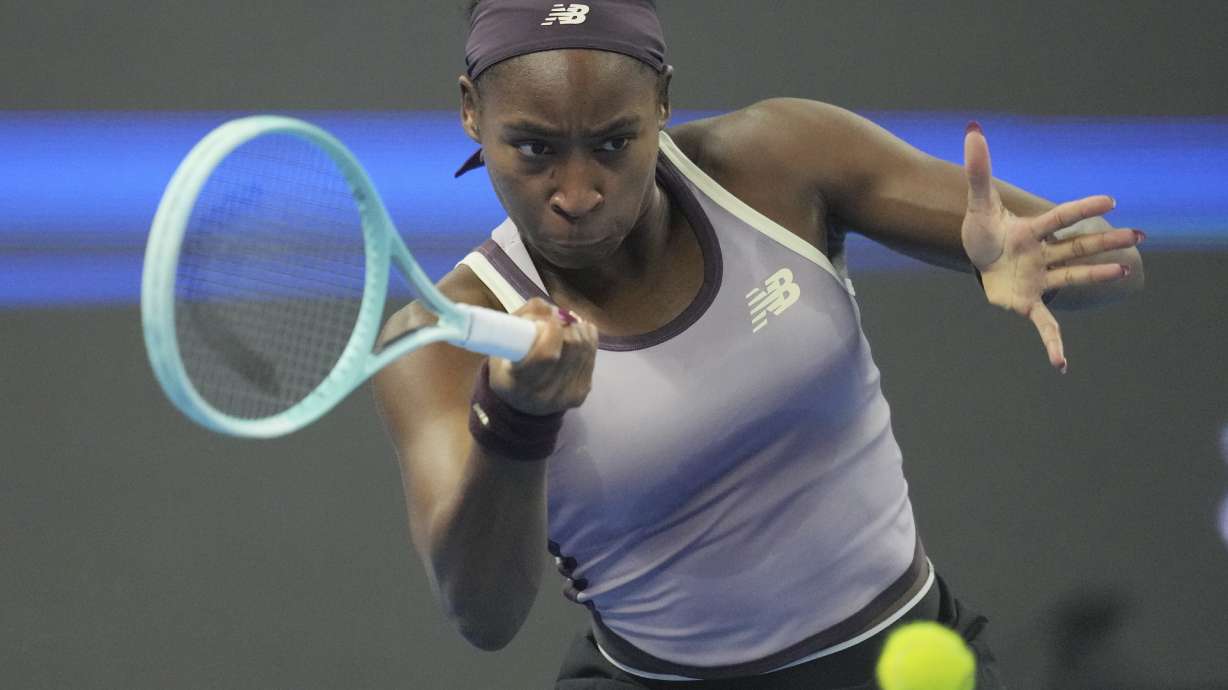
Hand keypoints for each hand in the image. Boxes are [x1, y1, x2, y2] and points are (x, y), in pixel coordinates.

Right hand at [488, 297, 598, 414]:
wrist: (520, 404)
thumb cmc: (507, 367)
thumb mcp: (501, 343)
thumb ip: (523, 319)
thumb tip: (555, 310)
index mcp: (519, 383)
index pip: (548, 354)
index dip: (554, 329)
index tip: (550, 317)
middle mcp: (544, 394)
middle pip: (572, 347)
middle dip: (568, 326)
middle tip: (559, 320)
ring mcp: (566, 397)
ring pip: (585, 350)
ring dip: (579, 330)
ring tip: (569, 325)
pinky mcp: (580, 394)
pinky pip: (591, 357)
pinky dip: (588, 340)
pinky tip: (578, 335)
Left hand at [960, 122, 1142, 372]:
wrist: (978, 255)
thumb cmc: (984, 229)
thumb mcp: (978, 201)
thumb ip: (978, 168)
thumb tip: (973, 130)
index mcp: (1032, 230)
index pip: (1060, 218)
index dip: (1083, 208)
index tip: (1110, 201)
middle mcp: (1042, 254)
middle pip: (1077, 247)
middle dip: (1105, 242)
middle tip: (1139, 235)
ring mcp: (1038, 279)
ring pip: (1072, 277)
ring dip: (1096, 277)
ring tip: (1123, 274)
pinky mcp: (1027, 303)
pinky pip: (1044, 324)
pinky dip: (1052, 343)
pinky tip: (1061, 364)